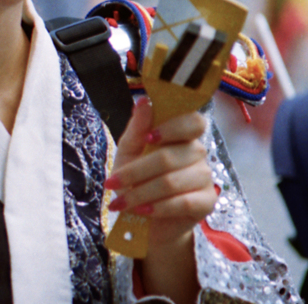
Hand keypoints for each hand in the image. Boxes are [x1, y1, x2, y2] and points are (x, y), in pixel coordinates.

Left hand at [108, 97, 215, 246]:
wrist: (146, 217)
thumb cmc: (137, 179)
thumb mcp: (129, 152)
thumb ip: (137, 128)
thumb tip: (143, 101)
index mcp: (181, 135)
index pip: (193, 121)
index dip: (173, 127)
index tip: (149, 137)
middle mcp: (197, 153)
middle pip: (171, 156)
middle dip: (136, 172)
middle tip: (112, 183)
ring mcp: (206, 178)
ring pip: (172, 181)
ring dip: (141, 193)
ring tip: (121, 203)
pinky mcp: (207, 202)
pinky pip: (183, 202)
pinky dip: (157, 207)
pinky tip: (142, 210)